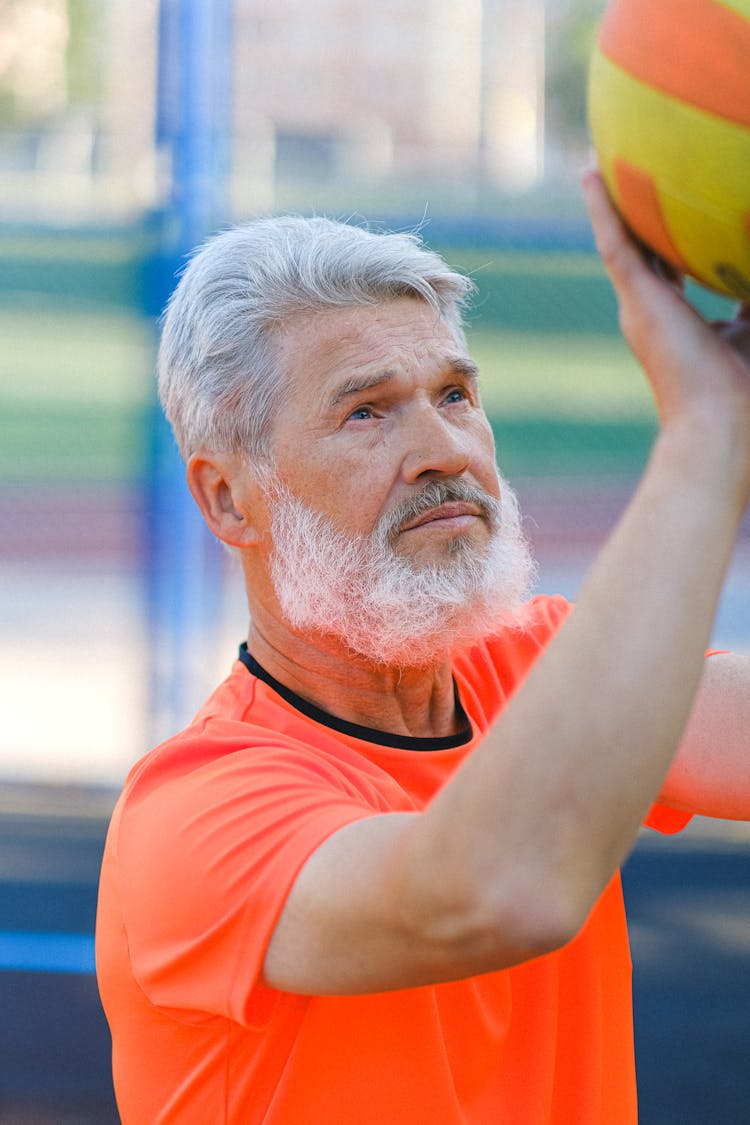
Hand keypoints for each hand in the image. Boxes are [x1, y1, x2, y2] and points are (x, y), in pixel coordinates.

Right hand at [582, 170, 749, 429]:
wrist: (722, 423)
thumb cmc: (745, 390)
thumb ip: (749, 294)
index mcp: (680, 321)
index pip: (674, 272)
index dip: (673, 246)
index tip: (676, 220)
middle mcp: (653, 312)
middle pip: (641, 252)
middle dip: (635, 217)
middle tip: (627, 176)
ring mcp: (640, 307)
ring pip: (621, 243)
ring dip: (609, 202)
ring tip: (598, 161)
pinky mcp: (637, 302)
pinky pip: (615, 244)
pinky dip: (601, 209)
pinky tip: (590, 172)